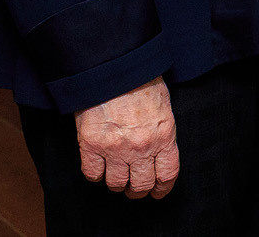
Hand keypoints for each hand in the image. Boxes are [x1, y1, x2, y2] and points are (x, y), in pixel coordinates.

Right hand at [76, 78, 178, 198]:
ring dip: (117, 183)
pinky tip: (98, 166)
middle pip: (142, 184)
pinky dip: (95, 174)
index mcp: (163, 135)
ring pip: (116, 184)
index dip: (162, 188)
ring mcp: (115, 148)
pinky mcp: (91, 145)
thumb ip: (162, 131)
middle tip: (134, 188)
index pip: (167, 174)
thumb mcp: (162, 105)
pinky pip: (92, 174)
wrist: (113, 66)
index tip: (157, 191)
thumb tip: (159, 151)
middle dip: (138, 190)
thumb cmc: (140, 79)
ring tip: (116, 175)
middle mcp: (141, 146)